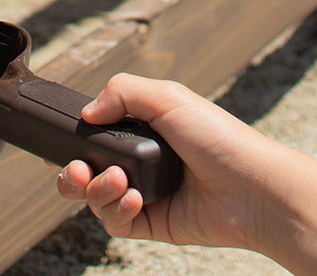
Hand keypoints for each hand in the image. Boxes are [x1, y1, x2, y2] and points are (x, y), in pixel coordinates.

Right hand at [53, 73, 289, 251]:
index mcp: (144, 130)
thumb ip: (123, 92)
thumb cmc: (219, 138)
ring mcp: (146, 194)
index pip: (97, 135)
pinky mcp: (151, 223)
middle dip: (72, 173)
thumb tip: (87, 113)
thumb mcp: (170, 98)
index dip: (76, 141)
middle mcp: (142, 162)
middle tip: (78, 170)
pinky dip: (116, 211)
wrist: (251, 187)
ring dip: (96, 190)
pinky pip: (115, 222)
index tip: (65, 142)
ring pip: (96, 198)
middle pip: (86, 171)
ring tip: (118, 183)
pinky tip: (135, 200)